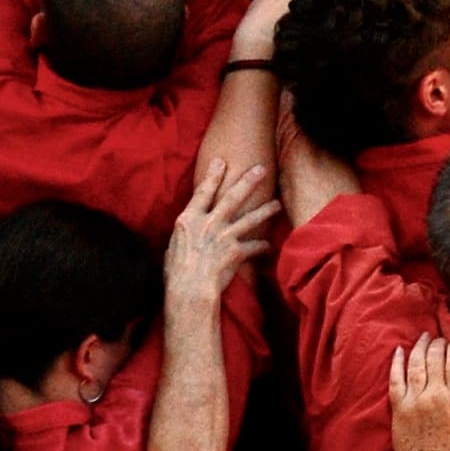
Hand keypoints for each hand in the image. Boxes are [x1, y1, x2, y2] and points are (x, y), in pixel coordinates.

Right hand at [164, 157, 278, 313]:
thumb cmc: (176, 272)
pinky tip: (268, 246)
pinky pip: (254, 247)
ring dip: (265, 210)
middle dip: (248, 181)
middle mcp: (208, 223)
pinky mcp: (236, 252)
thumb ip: (185, 233)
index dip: (213, 175)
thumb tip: (187, 229)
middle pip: (232, 197)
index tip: (221, 161)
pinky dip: (262, 247)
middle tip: (261, 169)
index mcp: (189, 219)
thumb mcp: (173, 245)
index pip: (203, 192)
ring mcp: (224, 236)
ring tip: (277, 204)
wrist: (189, 289)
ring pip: (250, 218)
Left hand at [385, 332, 449, 450]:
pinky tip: (400, 350)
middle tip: (441, 338)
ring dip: (420, 346)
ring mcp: (414, 400)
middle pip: (435, 358)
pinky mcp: (398, 406)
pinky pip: (395, 378)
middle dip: (439, 344)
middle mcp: (434, 395)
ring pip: (416, 363)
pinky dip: (396, 362)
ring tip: (424, 337)